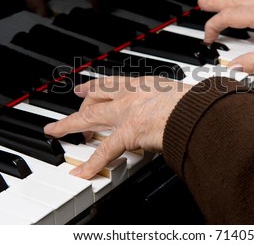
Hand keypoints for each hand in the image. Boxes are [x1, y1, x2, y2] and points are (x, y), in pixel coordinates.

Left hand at [44, 76, 190, 178]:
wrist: (199, 110)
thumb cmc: (196, 102)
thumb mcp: (178, 92)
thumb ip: (168, 100)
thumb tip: (172, 107)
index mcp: (144, 84)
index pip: (113, 83)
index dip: (96, 86)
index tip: (86, 87)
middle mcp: (131, 94)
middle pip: (96, 96)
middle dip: (80, 103)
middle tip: (70, 108)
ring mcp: (126, 113)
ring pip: (89, 117)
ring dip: (69, 125)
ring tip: (55, 130)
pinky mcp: (128, 132)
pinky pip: (104, 150)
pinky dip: (91, 163)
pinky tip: (81, 171)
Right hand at [198, 0, 253, 73]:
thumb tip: (234, 68)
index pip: (229, 17)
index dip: (213, 28)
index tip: (207, 41)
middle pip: (234, 3)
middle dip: (215, 4)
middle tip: (201, 3)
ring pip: (244, 2)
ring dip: (228, 4)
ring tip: (217, 4)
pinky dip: (242, 8)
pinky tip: (245, 14)